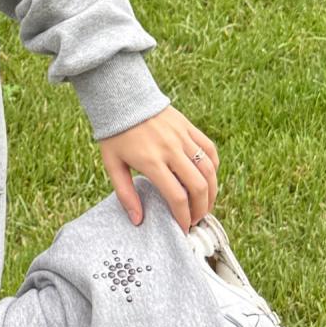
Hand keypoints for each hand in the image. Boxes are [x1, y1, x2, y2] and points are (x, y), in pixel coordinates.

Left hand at [98, 106, 219, 231]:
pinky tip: (208, 179)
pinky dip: (213, 167)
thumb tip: (138, 220)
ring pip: (209, 169)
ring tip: (205, 204)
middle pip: (199, 186)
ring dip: (212, 191)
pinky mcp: (188, 127)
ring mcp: (182, 137)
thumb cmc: (115, 134)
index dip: (183, 217)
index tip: (183, 228)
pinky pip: (209, 149)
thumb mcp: (112, 164)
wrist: (123, 98)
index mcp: (151, 161)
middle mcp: (171, 149)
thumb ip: (125, 194)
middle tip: (196, 219)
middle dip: (201, 209)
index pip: (177, 197)